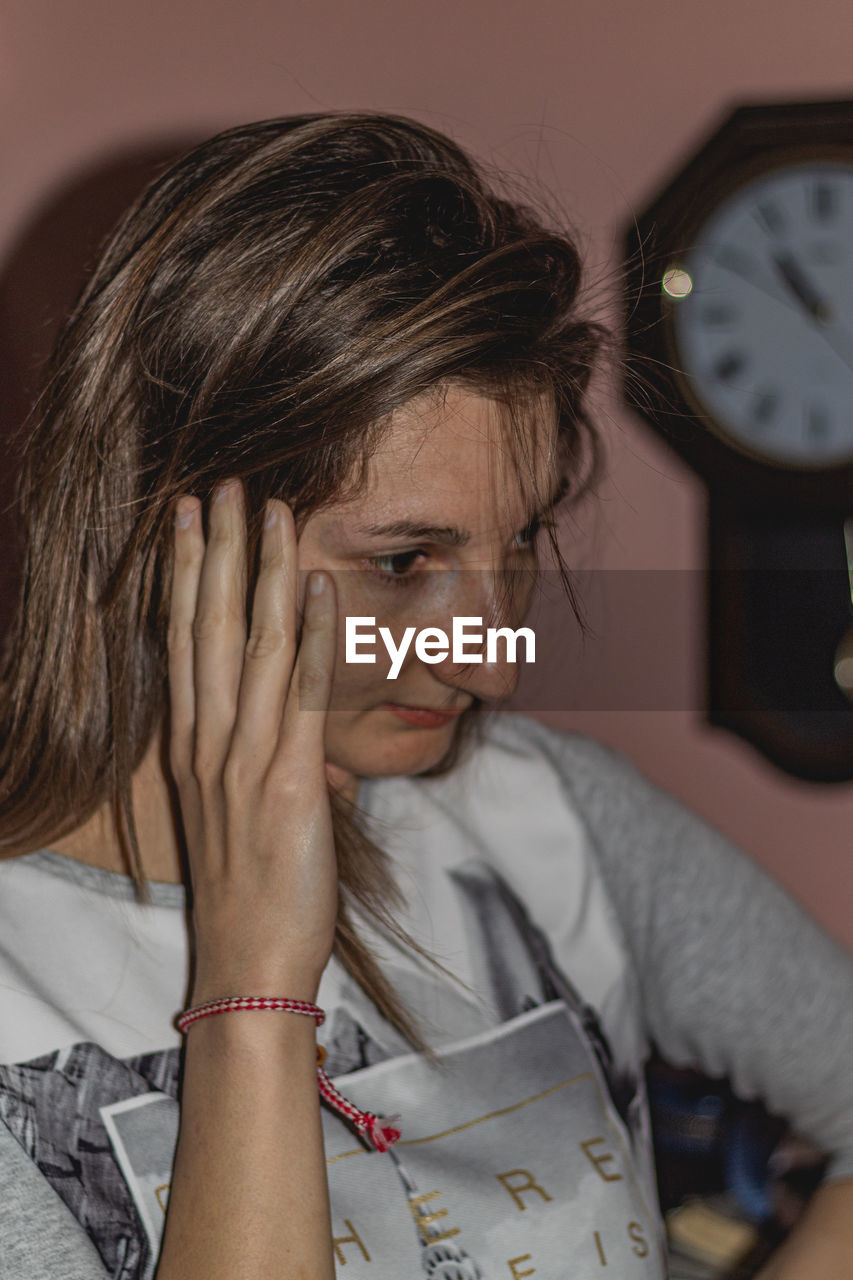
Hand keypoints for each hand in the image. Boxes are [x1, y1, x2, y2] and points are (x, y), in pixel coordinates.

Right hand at [167, 480, 338, 1003]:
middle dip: (217, 550)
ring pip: (253, 645)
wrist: (249, 964)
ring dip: (264, 572)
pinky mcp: (288, 784)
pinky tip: (317, 588)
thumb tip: (288, 725)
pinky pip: (301, 695)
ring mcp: (244, 760)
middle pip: (209, 626)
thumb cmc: (248, 889)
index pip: (183, 640)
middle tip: (225, 486)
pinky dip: (312, 637)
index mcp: (192, 745)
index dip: (185, 574)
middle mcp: (208, 742)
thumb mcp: (234, 811)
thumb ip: (251, 757)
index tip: (190, 518)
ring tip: (271, 510)